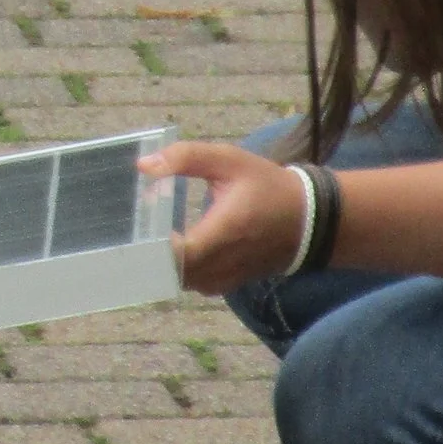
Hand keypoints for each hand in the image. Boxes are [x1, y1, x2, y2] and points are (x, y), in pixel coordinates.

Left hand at [140, 142, 307, 296]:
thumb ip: (186, 158)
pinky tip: (168, 244)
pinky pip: (190, 282)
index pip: (175, 256)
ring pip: (176, 280)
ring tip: (150, 232)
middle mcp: (222, 264)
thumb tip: (144, 166)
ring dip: (160, 261)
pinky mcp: (224, 285)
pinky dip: (176, 267)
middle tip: (134, 225)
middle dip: (148, 251)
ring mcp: (223, 280)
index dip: (149, 245)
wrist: (308, 219)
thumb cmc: (267, 187)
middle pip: (168, 272)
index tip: (134, 223)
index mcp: (223, 232)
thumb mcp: (229, 160)